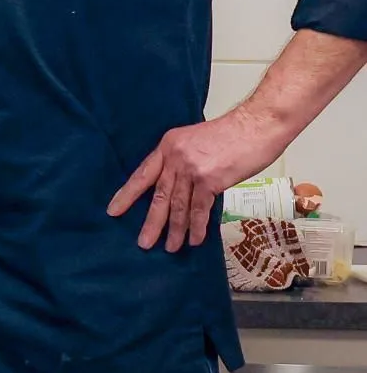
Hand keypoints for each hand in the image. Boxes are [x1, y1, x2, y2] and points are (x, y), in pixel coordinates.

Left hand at [108, 106, 288, 251]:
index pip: (143, 174)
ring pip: (178, 205)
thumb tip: (180, 186)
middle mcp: (175, 157)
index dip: (128, 194)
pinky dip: (196, 226)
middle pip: (158, 195)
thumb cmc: (234, 134)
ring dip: (175, 230)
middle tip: (143, 242)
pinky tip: (193, 240)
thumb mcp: (196, 141)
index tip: (114, 210)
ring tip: (169, 247)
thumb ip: (184, 161)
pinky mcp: (209, 180)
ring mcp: (191, 169)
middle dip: (151, 221)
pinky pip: (199, 209)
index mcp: (168, 145)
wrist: (258, 124)